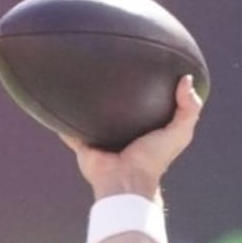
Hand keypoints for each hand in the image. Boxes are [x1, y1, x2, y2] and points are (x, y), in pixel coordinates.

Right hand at [61, 75, 203, 200]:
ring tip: (76, 76)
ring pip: (89, 114)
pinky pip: (68, 128)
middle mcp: (121, 131)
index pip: (145, 103)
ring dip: (83, 102)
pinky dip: (60, 118)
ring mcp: (100, 136)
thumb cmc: (153, 159)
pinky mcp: (82, 141)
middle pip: (114, 106)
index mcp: (143, 128)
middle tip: (104, 63)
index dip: (146, 87)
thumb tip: (186, 78)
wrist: (125, 179)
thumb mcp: (180, 133)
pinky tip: (53, 99)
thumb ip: (189, 109)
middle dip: (110, 91)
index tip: (143, 63)